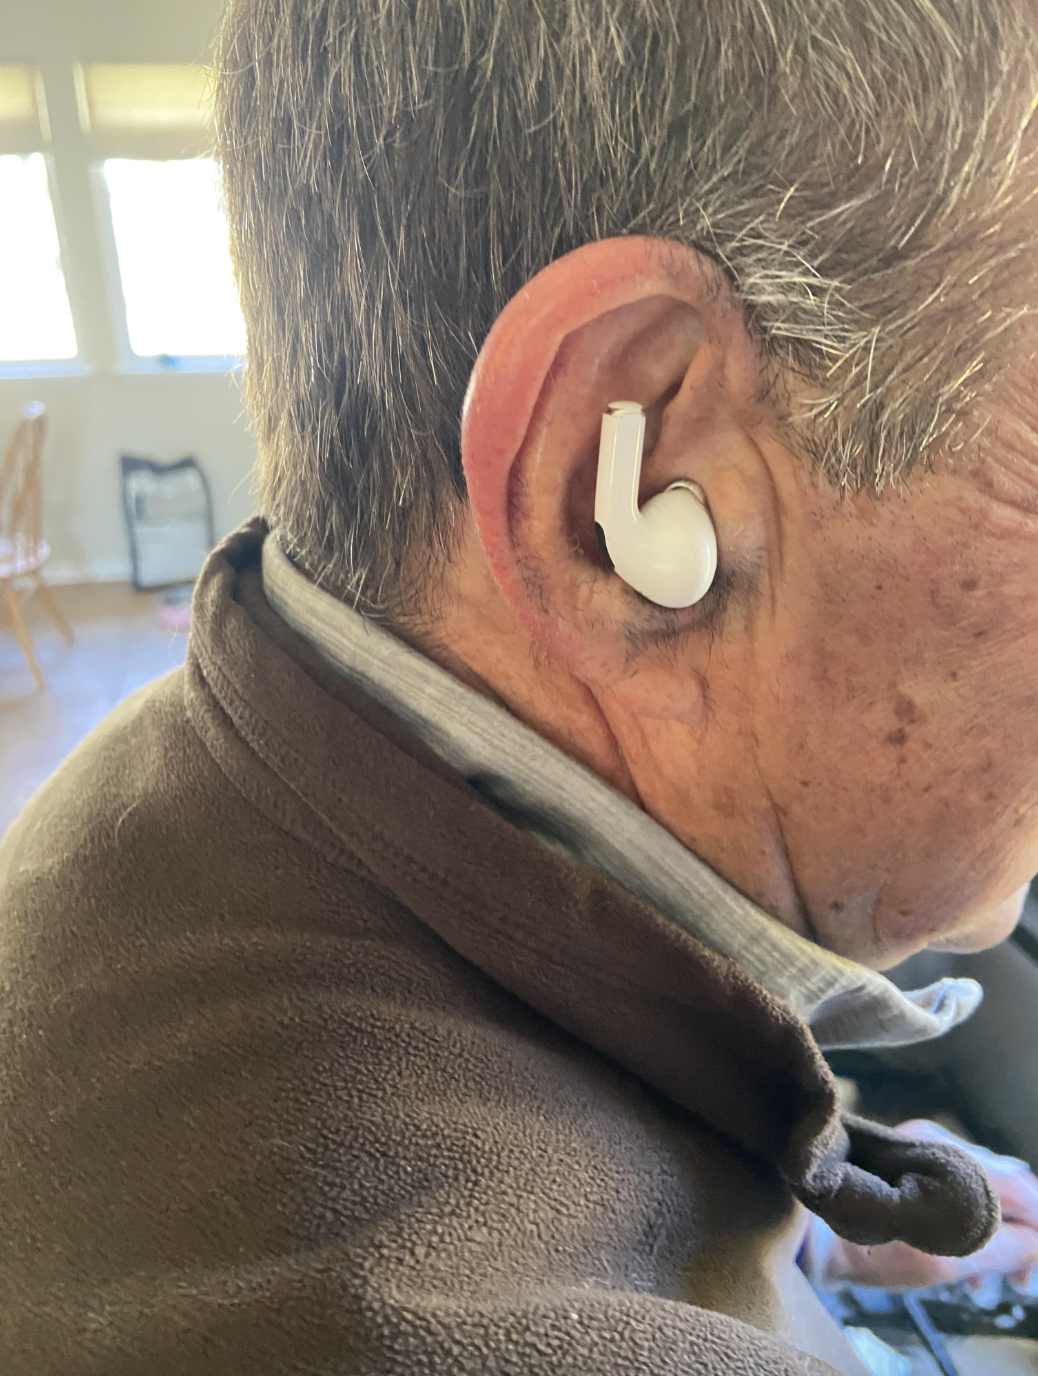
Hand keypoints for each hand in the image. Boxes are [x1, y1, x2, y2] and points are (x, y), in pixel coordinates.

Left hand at [805, 1119, 1037, 1290]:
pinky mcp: (903, 1160)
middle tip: (1015, 1284)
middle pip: (1006, 1186)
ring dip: (993, 1236)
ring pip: (982, 1191)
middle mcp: (939, 1142)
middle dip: (1019, 1236)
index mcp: (950, 1158)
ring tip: (984, 1286)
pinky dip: (966, 1226)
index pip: (1020, 1188)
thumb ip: (998, 1248)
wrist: (803, 1230)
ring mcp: (920, 1147)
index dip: (1036, 1230)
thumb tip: (1035, 1241)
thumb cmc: (867, 1247)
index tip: (1027, 1278)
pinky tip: (961, 1266)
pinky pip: (954, 1188)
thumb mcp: (942, 1259)